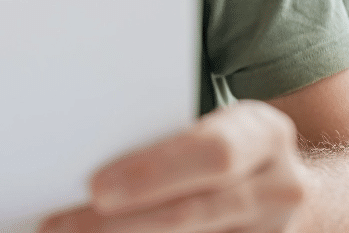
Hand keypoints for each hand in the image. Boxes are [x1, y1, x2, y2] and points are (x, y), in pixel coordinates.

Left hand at [42, 101, 310, 232]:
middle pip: (195, 210)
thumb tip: (85, 160)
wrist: (285, 187)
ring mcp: (275, 231)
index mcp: (264, 133)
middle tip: (62, 226)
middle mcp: (280, 187)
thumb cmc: (229, 146)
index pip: (211, 153)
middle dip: (123, 223)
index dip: (152, 173)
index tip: (95, 187)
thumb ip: (170, 138)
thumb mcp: (217, 126)